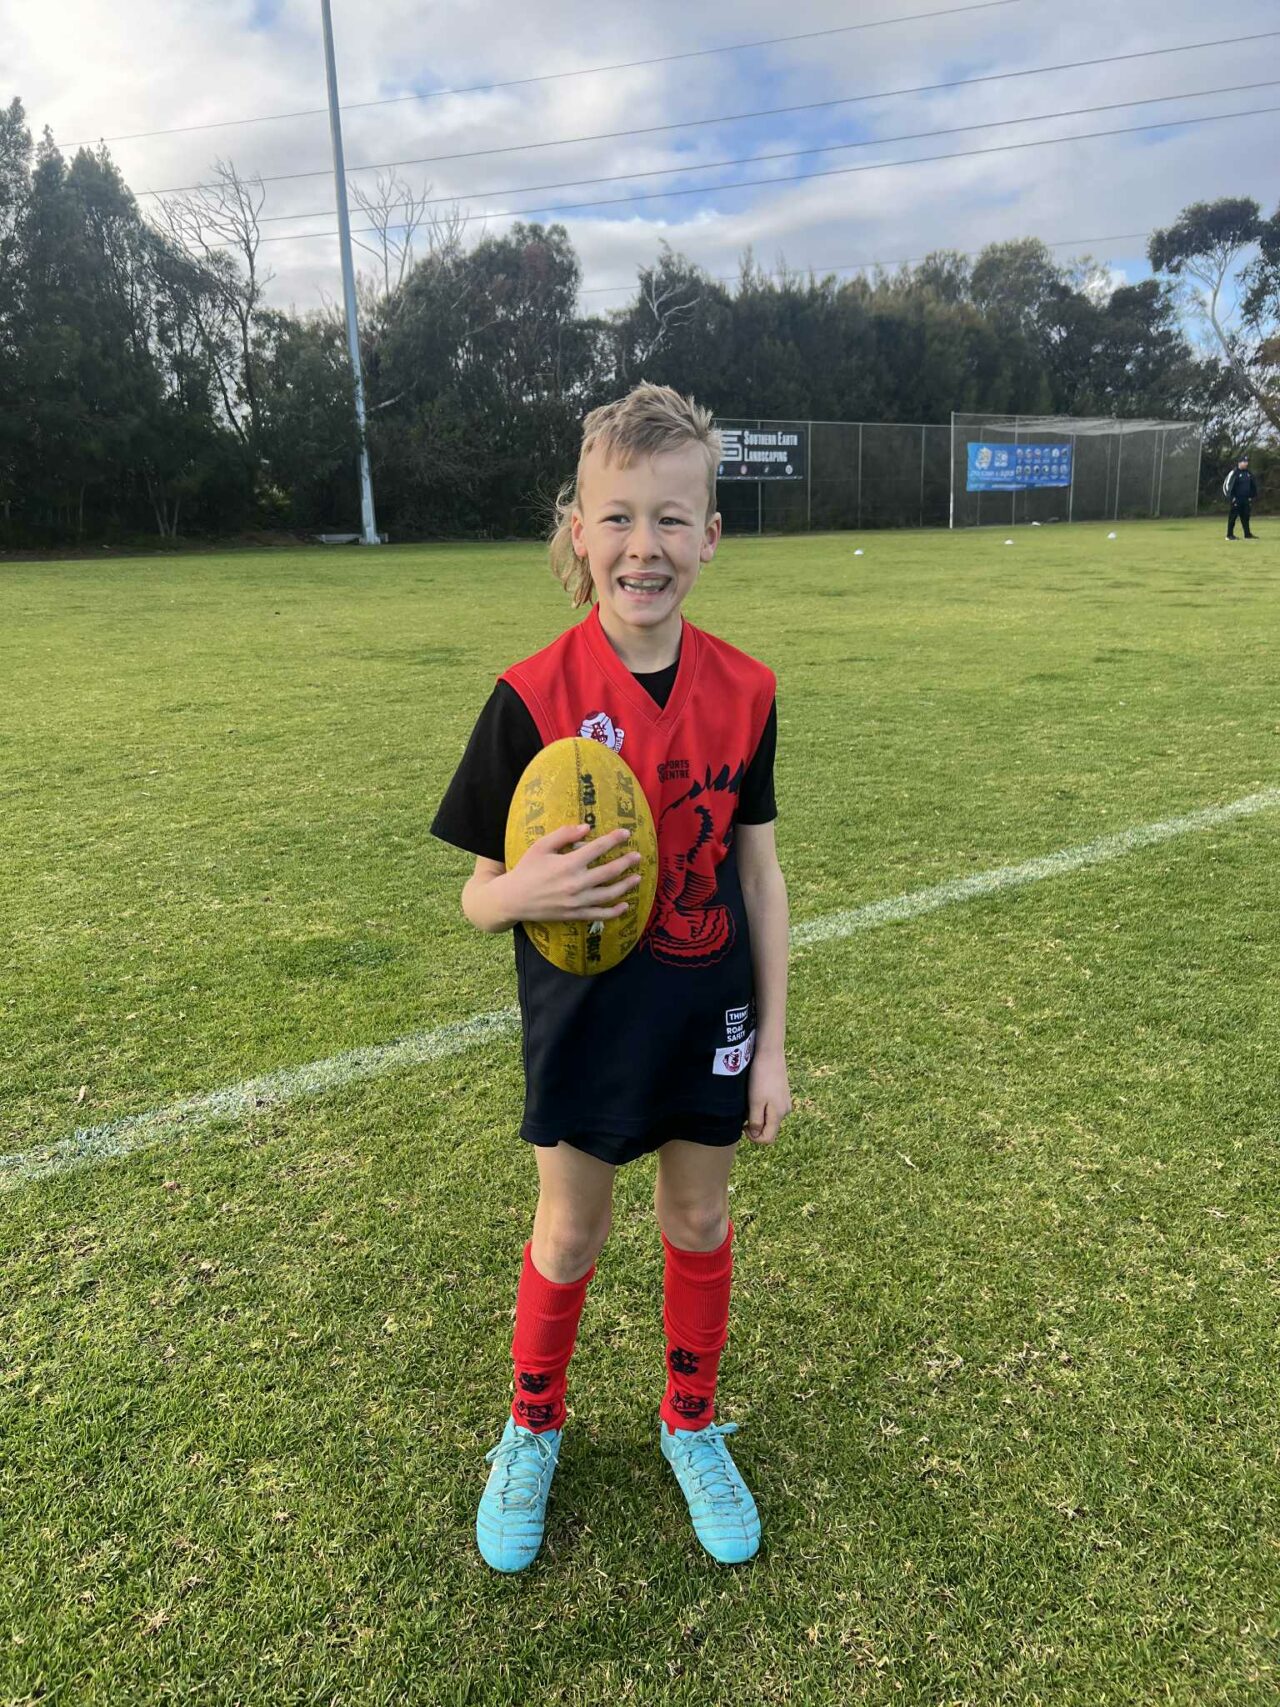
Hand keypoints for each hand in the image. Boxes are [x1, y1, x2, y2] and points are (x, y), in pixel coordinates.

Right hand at [503, 822, 642, 924]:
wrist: (513, 899)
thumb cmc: (526, 869)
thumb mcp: (541, 847)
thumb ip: (564, 835)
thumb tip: (587, 827)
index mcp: (568, 863)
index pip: (598, 848)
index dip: (615, 839)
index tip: (626, 833)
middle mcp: (576, 883)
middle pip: (609, 871)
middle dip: (626, 862)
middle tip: (638, 856)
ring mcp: (577, 901)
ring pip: (609, 894)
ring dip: (626, 886)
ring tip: (637, 878)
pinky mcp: (574, 915)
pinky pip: (599, 914)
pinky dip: (614, 911)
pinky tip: (625, 906)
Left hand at [744, 1048, 790, 1144]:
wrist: (769, 1052)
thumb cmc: (760, 1077)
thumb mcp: (755, 1101)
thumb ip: (756, 1121)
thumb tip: (757, 1135)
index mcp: (779, 1115)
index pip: (768, 1139)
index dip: (753, 1138)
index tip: (743, 1125)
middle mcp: (785, 1111)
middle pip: (769, 1128)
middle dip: (755, 1125)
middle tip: (744, 1110)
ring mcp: (785, 1101)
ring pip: (769, 1117)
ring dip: (757, 1114)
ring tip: (749, 1099)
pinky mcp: (782, 1093)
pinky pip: (771, 1107)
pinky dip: (761, 1105)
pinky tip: (755, 1092)